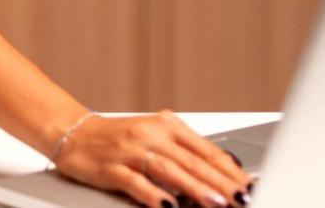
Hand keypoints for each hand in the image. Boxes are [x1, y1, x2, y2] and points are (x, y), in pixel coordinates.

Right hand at [54, 111, 253, 207]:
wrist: (75, 132)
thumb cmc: (120, 138)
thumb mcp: (156, 137)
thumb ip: (185, 154)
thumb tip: (221, 175)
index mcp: (168, 125)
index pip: (206, 150)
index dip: (230, 170)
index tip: (249, 185)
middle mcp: (152, 134)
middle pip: (193, 161)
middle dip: (220, 183)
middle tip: (241, 197)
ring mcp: (131, 150)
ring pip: (169, 170)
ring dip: (195, 188)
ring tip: (215, 203)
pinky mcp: (112, 167)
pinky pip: (136, 182)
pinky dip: (153, 195)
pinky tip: (167, 206)